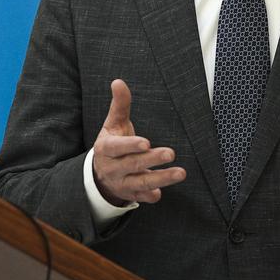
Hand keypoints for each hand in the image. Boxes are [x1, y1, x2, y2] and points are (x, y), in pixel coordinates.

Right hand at [92, 79, 185, 205]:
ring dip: (161, 179)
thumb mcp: (113, 124)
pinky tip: (160, 193)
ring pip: (140, 183)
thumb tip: (118, 82)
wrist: (99, 175)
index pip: (117, 147)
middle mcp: (112, 167)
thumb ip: (119, 105)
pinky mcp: (129, 194)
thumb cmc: (112, 144)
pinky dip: (150, 196)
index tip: (146, 142)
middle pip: (132, 164)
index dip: (130, 145)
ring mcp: (121, 182)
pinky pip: (140, 197)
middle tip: (171, 153)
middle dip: (152, 159)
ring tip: (180, 173)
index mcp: (105, 148)